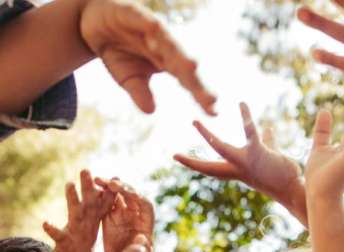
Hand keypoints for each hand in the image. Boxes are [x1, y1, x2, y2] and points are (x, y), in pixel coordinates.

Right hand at [43, 170, 114, 251]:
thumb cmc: (86, 240)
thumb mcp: (96, 224)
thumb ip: (108, 210)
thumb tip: (131, 204)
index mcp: (95, 216)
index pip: (105, 202)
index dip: (110, 191)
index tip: (116, 178)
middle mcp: (84, 219)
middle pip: (88, 201)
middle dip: (87, 186)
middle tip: (86, 170)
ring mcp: (74, 229)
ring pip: (74, 212)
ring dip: (72, 198)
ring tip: (69, 184)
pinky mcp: (64, 242)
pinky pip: (58, 236)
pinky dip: (52, 230)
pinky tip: (46, 223)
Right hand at [80, 0, 215, 114]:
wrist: (94, 21)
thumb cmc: (119, 51)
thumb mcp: (127, 78)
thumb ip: (140, 92)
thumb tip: (151, 112)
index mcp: (168, 64)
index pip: (188, 82)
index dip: (201, 96)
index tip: (214, 112)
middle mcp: (165, 47)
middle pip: (184, 66)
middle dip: (198, 82)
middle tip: (211, 98)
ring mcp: (152, 30)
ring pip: (169, 43)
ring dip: (180, 53)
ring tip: (192, 66)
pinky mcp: (134, 13)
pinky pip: (144, 20)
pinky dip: (151, 27)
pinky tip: (156, 32)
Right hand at [96, 179, 154, 251]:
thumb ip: (142, 248)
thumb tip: (141, 239)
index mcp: (146, 221)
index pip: (145, 204)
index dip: (137, 197)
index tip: (128, 193)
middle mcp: (136, 214)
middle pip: (130, 195)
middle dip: (121, 187)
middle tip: (109, 182)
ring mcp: (123, 213)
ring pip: (117, 195)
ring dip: (108, 186)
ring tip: (96, 180)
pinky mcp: (110, 216)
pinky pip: (106, 202)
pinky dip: (99, 195)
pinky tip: (90, 190)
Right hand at [174, 102, 303, 209]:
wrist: (295, 187)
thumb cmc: (284, 173)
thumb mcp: (271, 155)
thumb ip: (267, 141)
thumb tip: (267, 129)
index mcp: (238, 171)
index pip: (212, 169)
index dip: (194, 164)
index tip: (177, 158)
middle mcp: (238, 170)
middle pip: (209, 168)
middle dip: (192, 163)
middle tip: (174, 156)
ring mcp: (246, 163)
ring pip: (221, 149)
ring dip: (206, 137)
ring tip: (194, 123)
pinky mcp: (258, 153)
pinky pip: (249, 132)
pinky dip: (246, 117)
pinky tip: (241, 104)